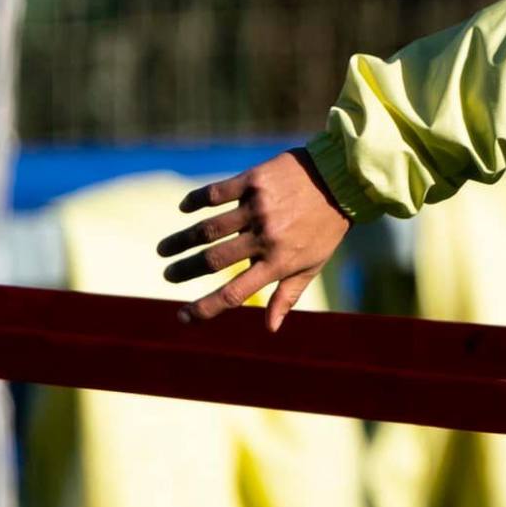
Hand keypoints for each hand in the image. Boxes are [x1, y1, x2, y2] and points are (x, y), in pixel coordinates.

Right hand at [158, 147, 351, 331]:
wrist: (342, 178)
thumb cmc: (326, 227)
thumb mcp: (313, 264)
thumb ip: (288, 295)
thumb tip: (270, 328)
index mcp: (279, 262)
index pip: (234, 294)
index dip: (204, 308)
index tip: (182, 316)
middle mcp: (265, 237)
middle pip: (213, 261)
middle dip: (184, 271)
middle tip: (168, 275)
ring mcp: (258, 208)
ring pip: (207, 229)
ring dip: (181, 241)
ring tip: (164, 249)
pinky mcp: (253, 180)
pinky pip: (215, 193)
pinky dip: (195, 202)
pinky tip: (184, 209)